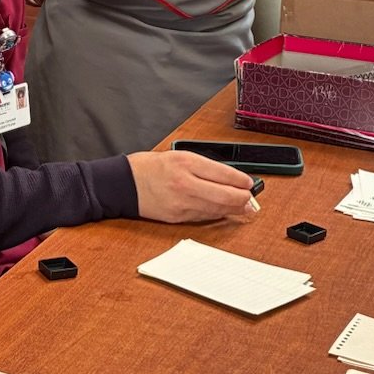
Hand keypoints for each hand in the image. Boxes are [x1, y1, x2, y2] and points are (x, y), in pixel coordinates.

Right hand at [129, 151, 259, 223]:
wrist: (124, 184)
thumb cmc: (148, 168)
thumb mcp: (177, 156)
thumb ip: (202, 166)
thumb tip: (228, 177)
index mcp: (185, 162)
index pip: (224, 173)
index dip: (241, 180)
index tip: (249, 182)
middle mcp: (185, 183)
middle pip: (225, 194)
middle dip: (242, 198)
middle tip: (249, 197)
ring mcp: (181, 202)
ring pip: (217, 209)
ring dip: (232, 208)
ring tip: (242, 206)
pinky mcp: (177, 216)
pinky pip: (203, 216)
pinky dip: (216, 214)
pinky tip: (222, 211)